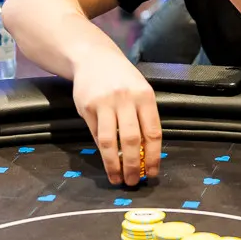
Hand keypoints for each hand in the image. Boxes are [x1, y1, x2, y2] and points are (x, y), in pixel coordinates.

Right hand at [71, 57, 161, 184]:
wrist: (94, 58)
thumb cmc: (122, 78)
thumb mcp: (140, 90)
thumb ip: (144, 116)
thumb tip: (146, 153)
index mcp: (145, 96)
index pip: (153, 132)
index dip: (153, 156)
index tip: (151, 173)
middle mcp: (126, 99)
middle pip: (132, 139)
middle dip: (133, 165)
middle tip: (133, 181)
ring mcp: (105, 103)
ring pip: (110, 141)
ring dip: (114, 164)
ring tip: (117, 178)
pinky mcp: (87, 107)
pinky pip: (96, 135)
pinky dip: (102, 151)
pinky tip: (107, 161)